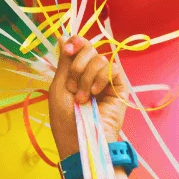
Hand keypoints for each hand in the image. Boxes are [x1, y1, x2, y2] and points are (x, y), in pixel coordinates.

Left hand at [49, 36, 127, 159]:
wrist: (81, 142)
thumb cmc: (65, 119)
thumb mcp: (59, 87)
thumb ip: (65, 61)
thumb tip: (63, 36)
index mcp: (76, 72)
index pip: (79, 46)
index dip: (75, 42)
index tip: (67, 49)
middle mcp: (91, 73)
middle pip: (89, 48)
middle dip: (77, 64)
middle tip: (71, 85)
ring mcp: (106, 80)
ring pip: (99, 57)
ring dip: (85, 77)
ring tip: (81, 98)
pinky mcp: (120, 88)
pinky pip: (112, 68)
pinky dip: (100, 77)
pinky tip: (95, 93)